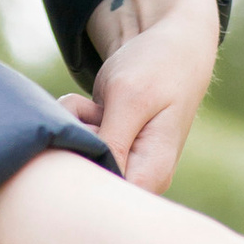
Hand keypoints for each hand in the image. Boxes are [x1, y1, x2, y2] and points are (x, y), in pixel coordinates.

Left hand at [66, 0, 220, 196]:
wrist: (170, 46)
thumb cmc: (158, 67)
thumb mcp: (130, 99)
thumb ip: (112, 143)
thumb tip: (95, 187)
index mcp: (151, 176)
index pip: (103, 196)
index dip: (85, 165)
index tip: (96, 130)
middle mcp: (137, 180)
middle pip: (82, 178)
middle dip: (77, 140)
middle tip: (97, 112)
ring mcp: (121, 166)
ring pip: (73, 158)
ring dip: (74, 126)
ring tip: (99, 106)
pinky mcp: (108, 151)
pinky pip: (74, 144)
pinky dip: (75, 121)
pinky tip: (96, 108)